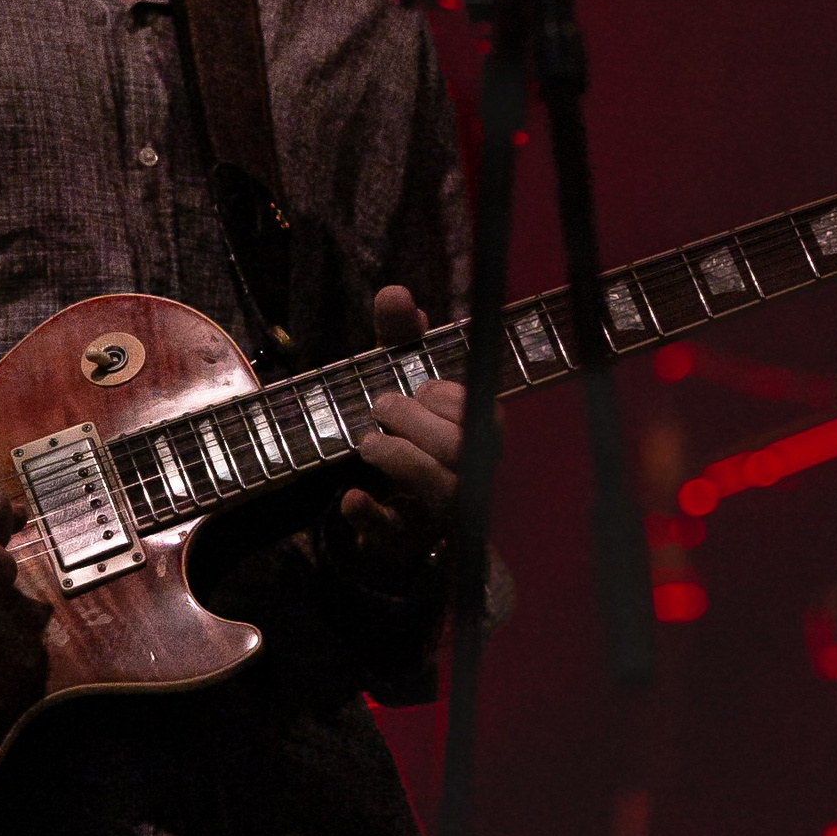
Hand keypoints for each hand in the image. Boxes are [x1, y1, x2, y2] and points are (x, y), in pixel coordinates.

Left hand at [340, 284, 469, 591]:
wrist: (377, 504)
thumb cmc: (400, 431)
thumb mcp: (396, 378)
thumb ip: (398, 338)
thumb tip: (396, 293)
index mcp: (472, 436)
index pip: (485, 416)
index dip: (452, 398)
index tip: (421, 388)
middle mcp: (465, 476)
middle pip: (464, 451)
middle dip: (419, 422)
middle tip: (382, 408)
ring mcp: (436, 513)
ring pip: (443, 492)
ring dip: (402, 459)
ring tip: (366, 443)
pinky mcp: (400, 542)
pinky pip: (393, 536)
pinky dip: (370, 515)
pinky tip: (351, 498)